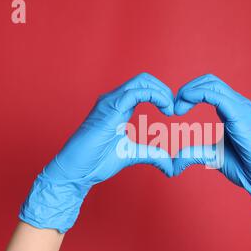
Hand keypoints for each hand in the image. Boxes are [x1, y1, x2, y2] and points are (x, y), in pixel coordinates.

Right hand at [20, 73, 173, 232]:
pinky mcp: (107, 110)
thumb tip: (171, 165)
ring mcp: (109, 103)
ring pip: (140, 82)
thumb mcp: (132, 155)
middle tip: (174, 109)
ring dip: (161, 92)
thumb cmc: (96, 161)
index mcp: (119, 107)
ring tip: (170, 110)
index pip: (143, 86)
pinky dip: (154, 96)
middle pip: (144, 79)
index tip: (173, 111)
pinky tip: (163, 111)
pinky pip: (133, 93)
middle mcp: (113, 100)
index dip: (162, 94)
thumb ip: (152, 155)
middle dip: (164, 90)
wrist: (76, 171)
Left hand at [172, 74, 250, 241]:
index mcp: (232, 110)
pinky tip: (184, 107)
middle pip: (209, 80)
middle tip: (173, 107)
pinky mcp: (241, 115)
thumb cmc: (245, 168)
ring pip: (212, 83)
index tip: (175, 110)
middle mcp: (238, 104)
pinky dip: (196, 95)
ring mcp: (241, 108)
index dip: (189, 93)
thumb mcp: (211, 156)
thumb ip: (193, 153)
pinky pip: (216, 95)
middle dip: (187, 89)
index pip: (209, 87)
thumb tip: (173, 163)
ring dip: (189, 91)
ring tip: (177, 108)